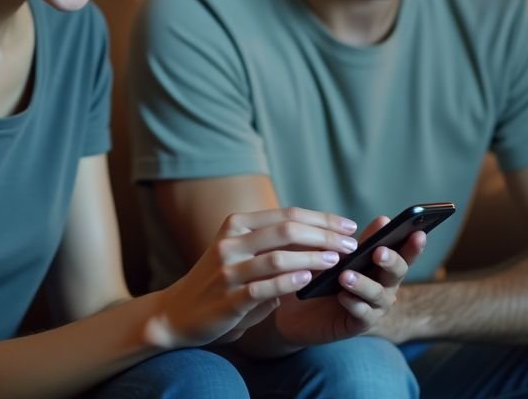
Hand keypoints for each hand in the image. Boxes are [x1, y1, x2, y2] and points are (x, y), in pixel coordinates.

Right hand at [147, 207, 357, 348]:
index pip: (288, 214)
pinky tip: (308, 279)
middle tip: (350, 245)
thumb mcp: (242, 254)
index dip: (323, 219)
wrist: (177, 314)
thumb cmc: (219, 282)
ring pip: (277, 257)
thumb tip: (324, 243)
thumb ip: (274, 246)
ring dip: (312, 257)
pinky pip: (263, 288)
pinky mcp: (227, 298)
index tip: (349, 226)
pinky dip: (288, 282)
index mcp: (237, 224)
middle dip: (324, 235)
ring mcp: (227, 270)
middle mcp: (231, 242)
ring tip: (336, 260)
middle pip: (286, 229)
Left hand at [271, 216, 427, 346]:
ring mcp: (374, 307)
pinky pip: (362, 315)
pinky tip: (342, 296)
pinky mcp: (358, 325)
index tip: (418, 232)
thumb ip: (362, 242)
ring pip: (378, 295)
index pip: (404, 254)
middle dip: (391, 261)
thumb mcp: (341, 255)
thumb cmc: (323, 276)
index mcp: (384, 267)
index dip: (413, 245)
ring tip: (345, 275)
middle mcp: (385, 287)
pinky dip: (353, 304)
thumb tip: (384, 220)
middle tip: (379, 252)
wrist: (296, 310)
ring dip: (363, 283)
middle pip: (397, 273)